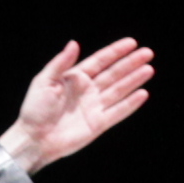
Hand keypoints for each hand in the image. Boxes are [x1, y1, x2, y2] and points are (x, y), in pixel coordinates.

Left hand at [0, 37, 155, 171]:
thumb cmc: (35, 109)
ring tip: (149, 69)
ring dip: (134, 80)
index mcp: (75, 78)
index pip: (100, 61)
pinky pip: (118, 112)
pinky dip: (130, 104)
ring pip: (119, 90)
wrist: (34, 139)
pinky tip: (143, 94)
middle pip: (114, 73)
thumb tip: (74, 43)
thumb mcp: (44, 81)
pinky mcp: (98, 124)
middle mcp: (87, 90)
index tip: (132, 43)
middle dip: (131, 63)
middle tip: (148, 53)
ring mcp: (94, 107)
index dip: (116, 52)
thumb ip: (61, 63)